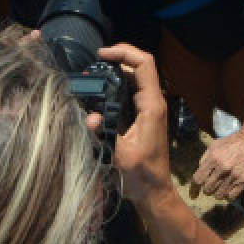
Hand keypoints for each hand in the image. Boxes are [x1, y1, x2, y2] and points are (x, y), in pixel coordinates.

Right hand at [99, 43, 171, 205]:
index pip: (145, 64)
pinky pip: (133, 88)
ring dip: (118, 67)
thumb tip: (89, 117)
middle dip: (120, 55)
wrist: (154, 191)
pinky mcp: (144, 114)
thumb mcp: (121, 156)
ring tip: (95, 70)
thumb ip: (105, 136)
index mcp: (152, 106)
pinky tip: (102, 86)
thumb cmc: (141, 176)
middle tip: (95, 60)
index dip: (124, 52)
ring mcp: (150, 107)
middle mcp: (154, 101)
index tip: (101, 55)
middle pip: (141, 65)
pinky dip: (118, 80)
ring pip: (137, 75)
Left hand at [192, 124, 243, 199]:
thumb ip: (205, 159)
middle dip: (206, 190)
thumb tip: (199, 173)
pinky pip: (231, 196)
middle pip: (207, 189)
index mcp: (213, 158)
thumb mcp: (214, 145)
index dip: (194, 188)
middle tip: (210, 187)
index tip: (194, 192)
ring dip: (217, 193)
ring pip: (219, 195)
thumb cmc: (232, 142)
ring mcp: (235, 175)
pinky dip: (228, 195)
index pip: (198, 179)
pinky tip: (228, 190)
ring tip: (219, 189)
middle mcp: (223, 168)